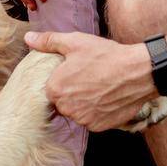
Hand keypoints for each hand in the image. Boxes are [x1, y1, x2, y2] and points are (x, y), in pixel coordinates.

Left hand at [23, 30, 157, 130]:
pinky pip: (92, 120)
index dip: (64, 79)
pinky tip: (107, 97)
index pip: (51, 89)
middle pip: (63, 102)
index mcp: (56, 89)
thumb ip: (49, 42)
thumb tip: (28, 38)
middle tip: (89, 79)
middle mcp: (66, 108)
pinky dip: (97, 111)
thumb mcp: (75, 42)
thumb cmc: (106, 56)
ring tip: (100, 87)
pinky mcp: (99, 127)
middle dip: (73, 92)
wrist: (138, 72)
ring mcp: (83, 119)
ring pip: (77, 112)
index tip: (76, 72)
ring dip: (84, 103)